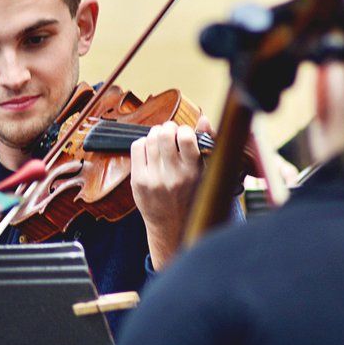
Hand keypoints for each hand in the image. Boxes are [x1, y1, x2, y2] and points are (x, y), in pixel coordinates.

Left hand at [130, 116, 211, 270]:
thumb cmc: (191, 195)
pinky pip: (137, 147)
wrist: (172, 226)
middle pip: (164, 134)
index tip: (185, 134)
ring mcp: (153, 179)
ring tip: (161, 141)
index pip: (186, 138)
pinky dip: (143, 143)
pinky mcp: (138, 181)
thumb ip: (206, 145)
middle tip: (170, 132)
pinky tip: (150, 150)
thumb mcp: (205, 174)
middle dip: (168, 127)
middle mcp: (173, 176)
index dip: (185, 129)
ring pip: (150, 139)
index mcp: (193, 173)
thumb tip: (204, 119)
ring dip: (156, 134)